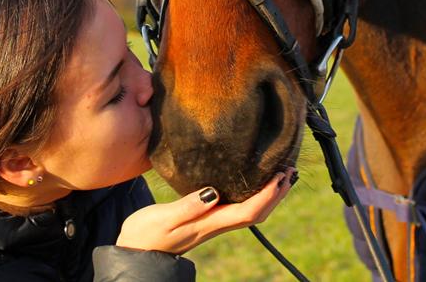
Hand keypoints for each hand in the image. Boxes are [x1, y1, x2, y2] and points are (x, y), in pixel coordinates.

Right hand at [116, 168, 295, 254]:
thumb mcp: (164, 217)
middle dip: (276, 194)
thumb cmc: (145, 235)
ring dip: (268, 195)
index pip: (249, 211)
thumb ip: (188, 205)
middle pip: (256, 212)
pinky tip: (251, 183)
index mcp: (210, 223)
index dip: (269, 195)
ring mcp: (212, 223)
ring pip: (250, 211)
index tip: (281, 175)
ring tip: (280, 176)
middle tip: (290, 171)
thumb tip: (214, 193)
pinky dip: (253, 195)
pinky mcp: (205, 219)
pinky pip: (238, 207)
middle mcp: (215, 224)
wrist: (134, 252)